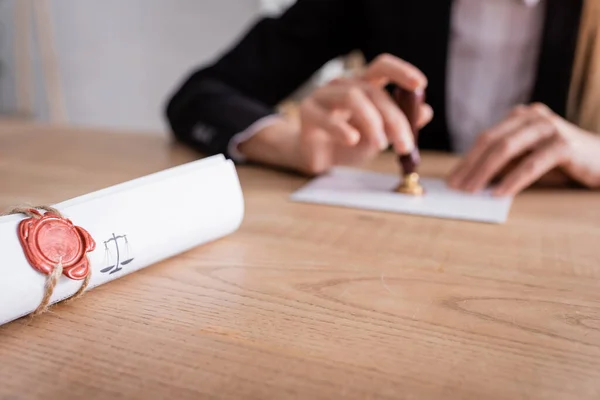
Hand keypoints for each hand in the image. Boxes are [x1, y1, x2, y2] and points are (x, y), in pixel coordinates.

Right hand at [296, 53, 432, 173]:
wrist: (320, 160)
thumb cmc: (351, 143)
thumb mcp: (381, 136)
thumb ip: (401, 124)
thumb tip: (426, 112)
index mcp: (363, 84)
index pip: (382, 66)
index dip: (402, 71)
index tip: (420, 84)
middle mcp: (344, 84)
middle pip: (373, 91)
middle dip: (394, 118)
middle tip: (405, 145)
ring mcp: (323, 95)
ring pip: (352, 97)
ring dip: (372, 122)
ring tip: (380, 145)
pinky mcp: (308, 112)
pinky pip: (326, 117)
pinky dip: (342, 129)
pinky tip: (352, 139)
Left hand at [448, 103, 599, 195]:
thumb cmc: (562, 163)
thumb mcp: (528, 160)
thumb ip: (504, 165)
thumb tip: (469, 181)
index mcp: (520, 117)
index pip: (485, 138)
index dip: (466, 160)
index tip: (450, 180)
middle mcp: (533, 116)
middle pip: (491, 141)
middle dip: (470, 166)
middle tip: (455, 188)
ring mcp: (549, 127)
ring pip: (506, 149)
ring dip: (484, 173)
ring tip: (471, 192)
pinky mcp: (564, 144)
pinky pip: (531, 164)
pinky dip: (512, 180)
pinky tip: (499, 194)